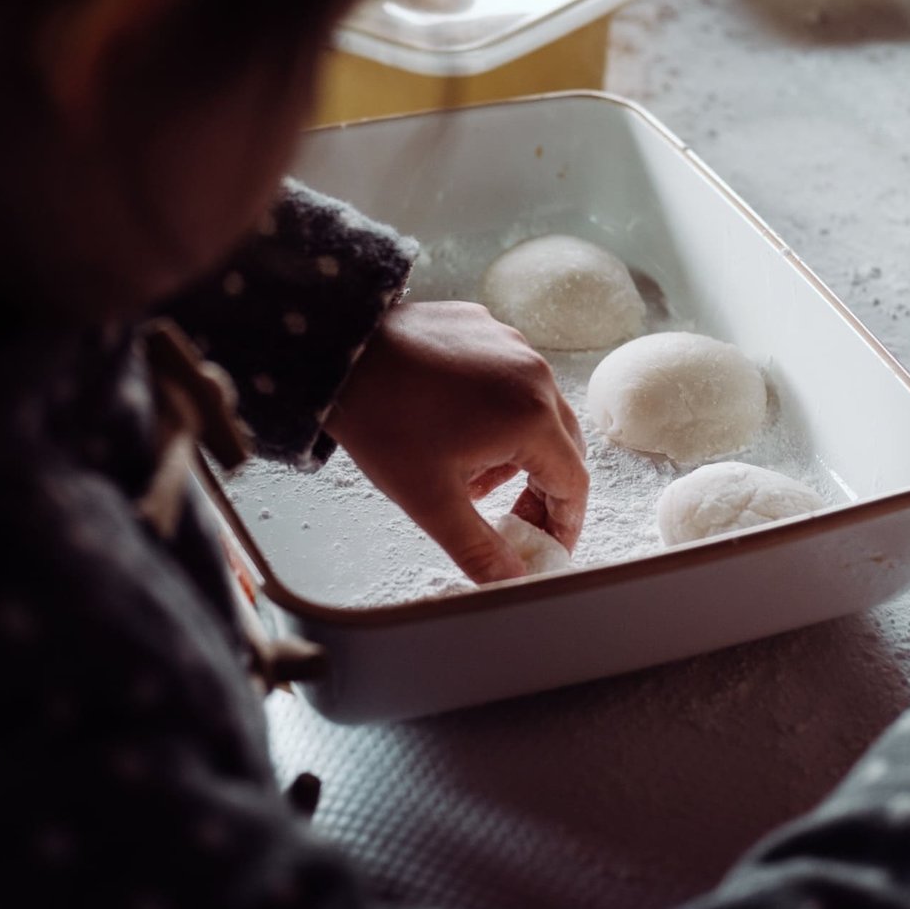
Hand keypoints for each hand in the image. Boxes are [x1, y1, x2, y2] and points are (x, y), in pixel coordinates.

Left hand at [326, 301, 587, 585]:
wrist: (337, 354)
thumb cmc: (383, 422)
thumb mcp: (431, 501)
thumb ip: (480, 550)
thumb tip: (515, 582)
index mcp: (531, 416)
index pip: (573, 482)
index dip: (562, 523)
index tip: (544, 546)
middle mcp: (533, 374)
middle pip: (561, 444)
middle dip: (539, 488)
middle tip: (509, 517)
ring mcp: (509, 343)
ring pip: (535, 410)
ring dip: (515, 450)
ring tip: (467, 473)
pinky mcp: (484, 326)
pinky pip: (509, 377)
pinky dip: (496, 410)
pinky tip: (454, 427)